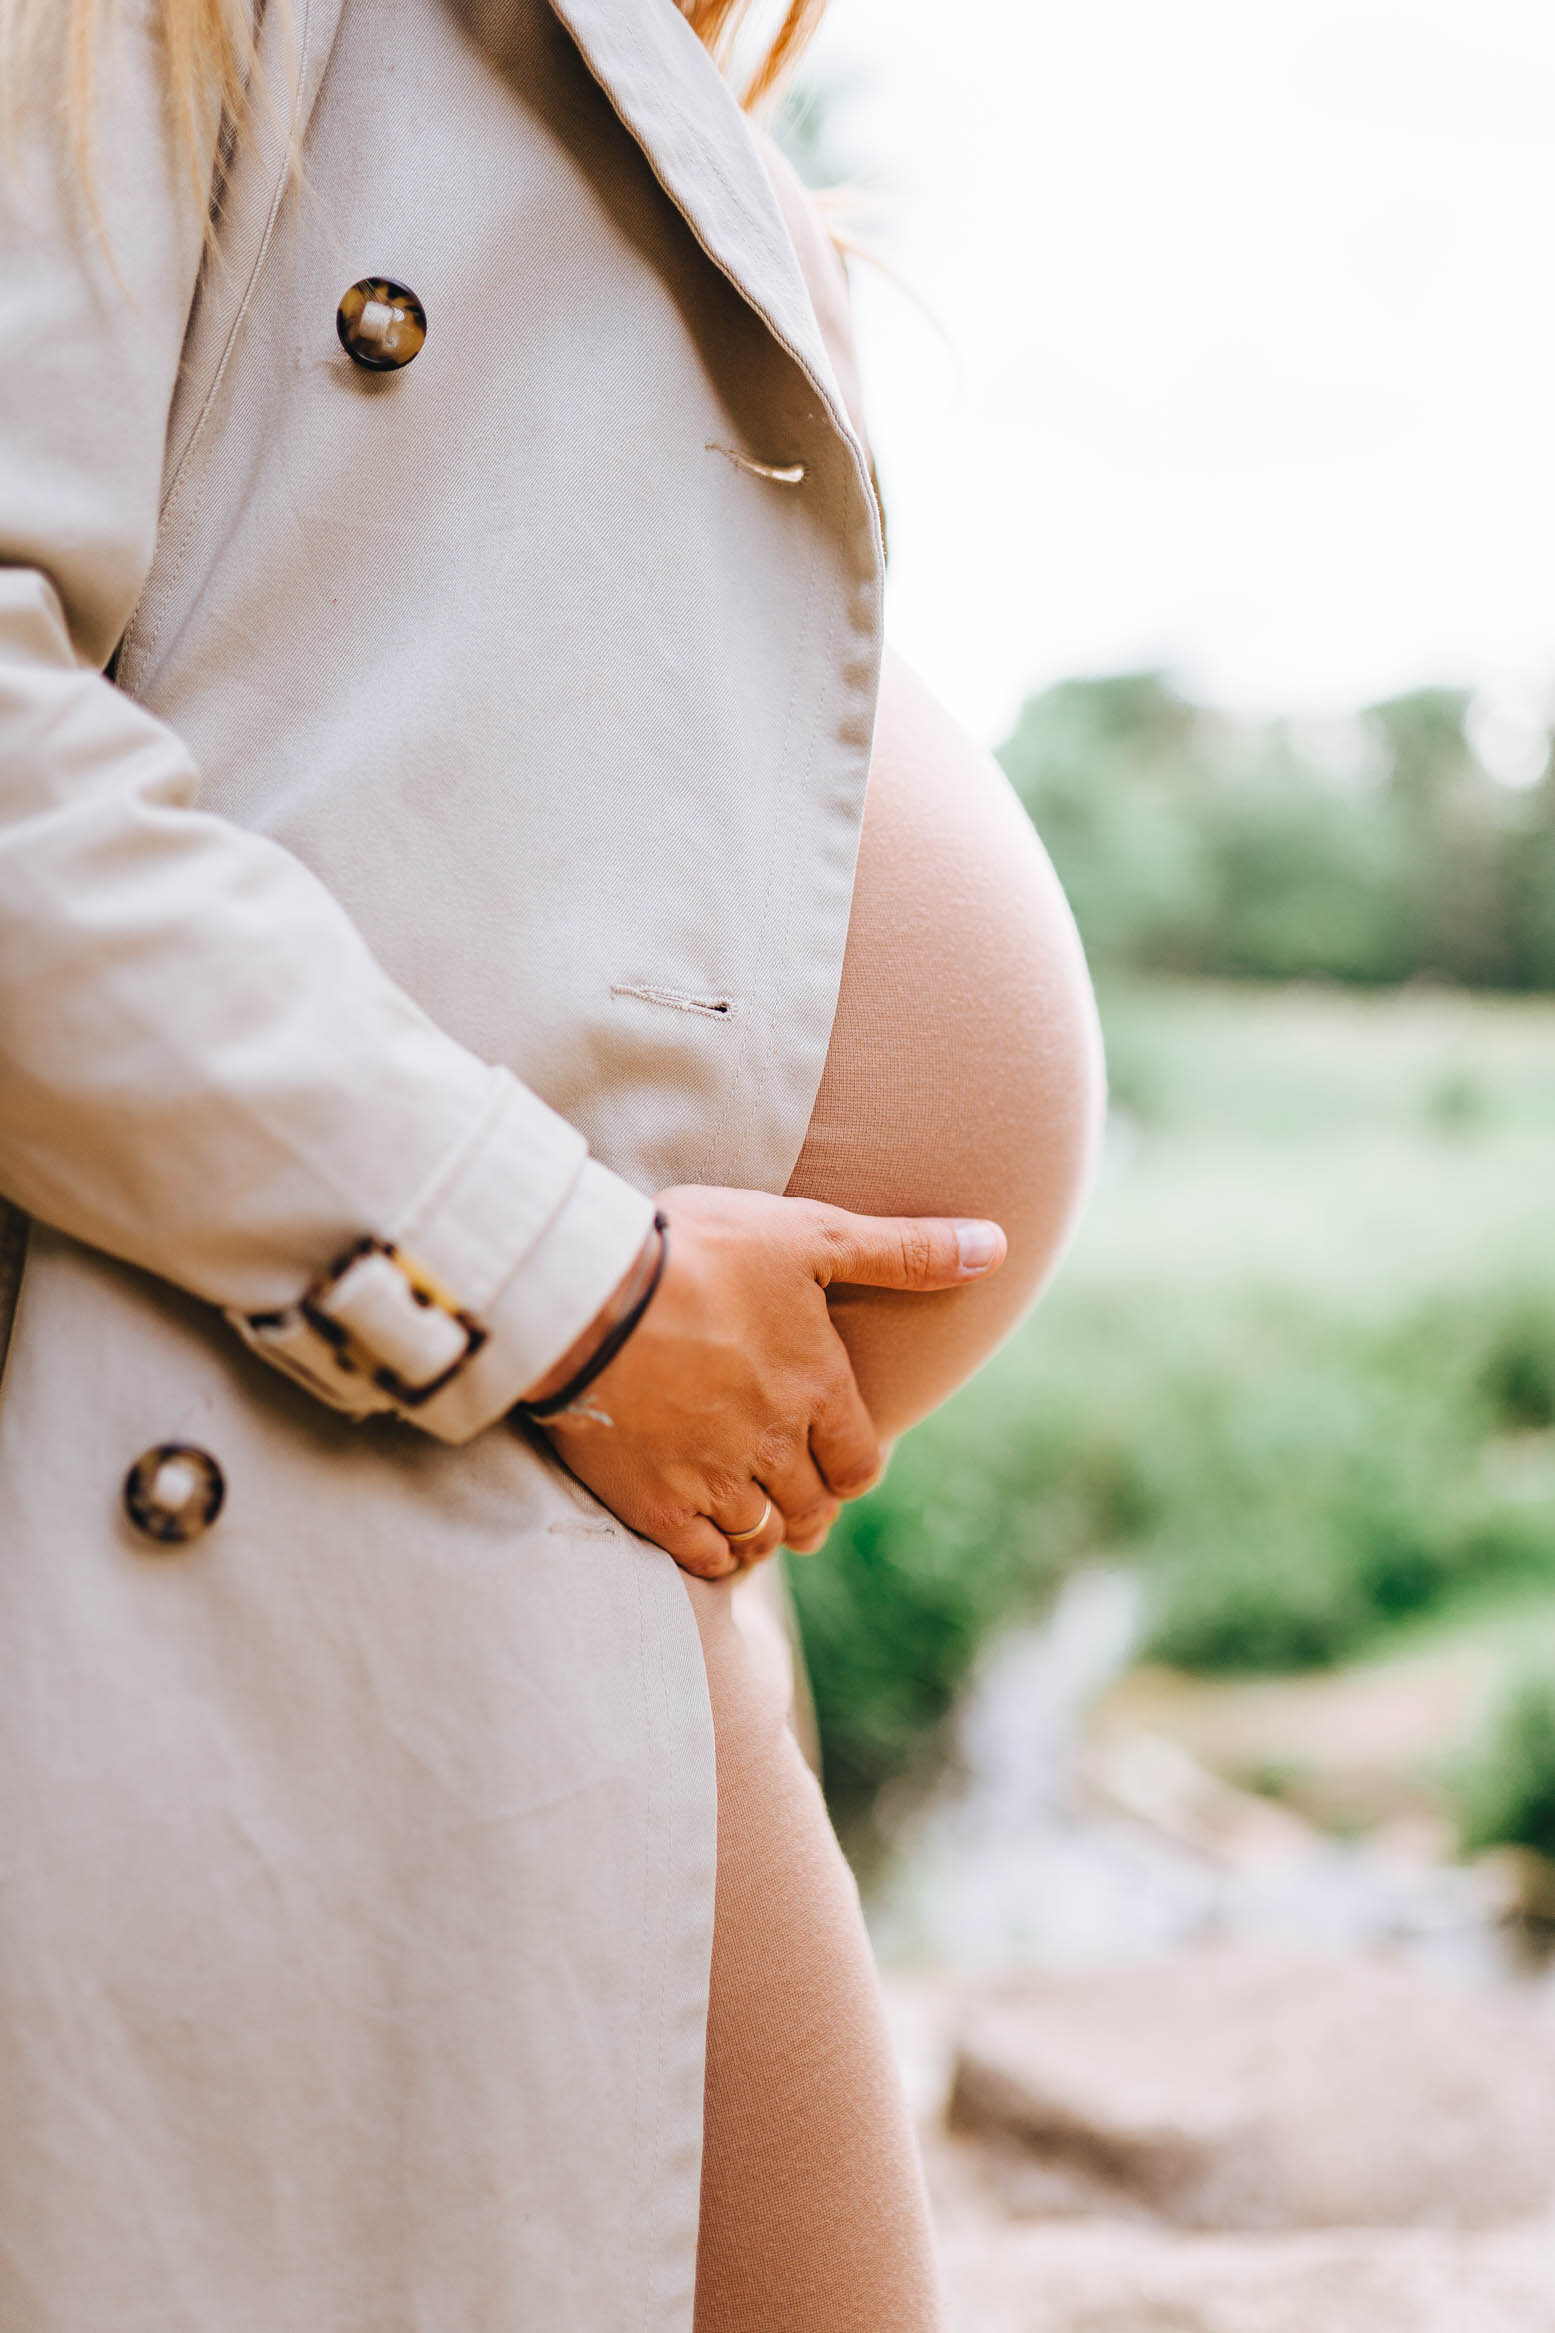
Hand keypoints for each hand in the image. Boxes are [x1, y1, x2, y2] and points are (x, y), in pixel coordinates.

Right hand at [525, 1185, 1005, 1576]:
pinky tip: (701, 1530)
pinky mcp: (653, 1503)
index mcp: (817, 1388)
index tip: (831, 1459)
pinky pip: (703, 1557)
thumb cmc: (697, 1249)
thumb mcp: (810, 1234)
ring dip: (762, 1528)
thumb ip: (905, 1251)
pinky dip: (713, 1553)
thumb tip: (998, 1244)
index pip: (859, 1463)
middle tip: (789, 1492)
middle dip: (808, 1503)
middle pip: (812, 1509)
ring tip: (746, 1510)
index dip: (850, 1467)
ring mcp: (713, 1480)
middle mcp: (775, 1445)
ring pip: (760, 1535)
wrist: (583, 1288)